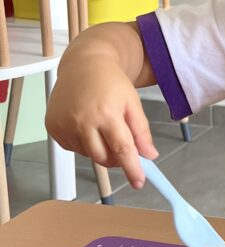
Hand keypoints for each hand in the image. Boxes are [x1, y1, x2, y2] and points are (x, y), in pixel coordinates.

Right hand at [46, 49, 156, 188]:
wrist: (84, 64)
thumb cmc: (110, 82)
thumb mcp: (132, 102)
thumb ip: (141, 131)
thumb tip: (150, 155)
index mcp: (106, 114)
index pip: (122, 150)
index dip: (132, 169)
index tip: (139, 182)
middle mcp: (82, 121)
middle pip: (103, 158)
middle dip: (116, 159)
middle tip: (121, 145)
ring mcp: (65, 125)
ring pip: (87, 154)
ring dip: (99, 148)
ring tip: (101, 125)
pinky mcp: (53, 127)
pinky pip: (72, 147)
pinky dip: (83, 143)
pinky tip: (86, 124)